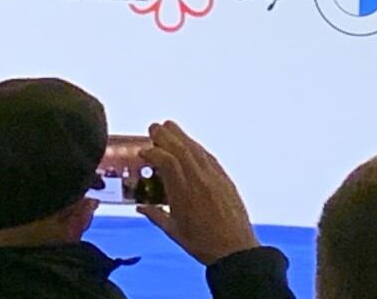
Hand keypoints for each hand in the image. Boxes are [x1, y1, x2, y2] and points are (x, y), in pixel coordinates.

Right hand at [138, 121, 258, 265]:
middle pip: (182, 150)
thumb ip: (156, 216)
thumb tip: (141, 207)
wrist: (235, 249)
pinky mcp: (226, 180)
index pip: (167, 163)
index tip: (143, 151)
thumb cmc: (202, 244)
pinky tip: (191, 144)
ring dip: (182, 137)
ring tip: (170, 127)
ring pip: (196, 151)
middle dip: (167, 136)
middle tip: (154, 127)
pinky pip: (209, 158)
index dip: (154, 152)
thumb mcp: (174, 232)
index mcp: (183, 194)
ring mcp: (214, 178)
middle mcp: (199, 182)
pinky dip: (198, 148)